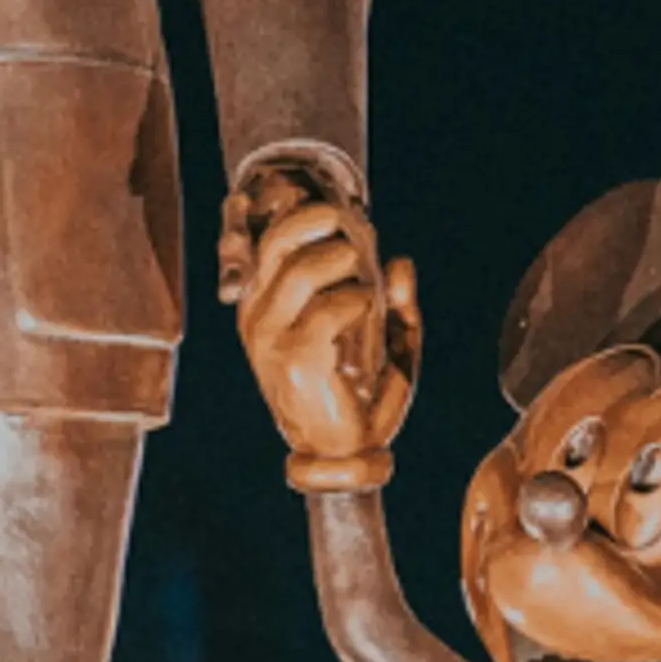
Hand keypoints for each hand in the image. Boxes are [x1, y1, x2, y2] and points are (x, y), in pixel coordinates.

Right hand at [222, 175, 419, 490]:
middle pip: (276, 241)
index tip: (344, 207)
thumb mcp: (384, 340)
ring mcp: (270, 337)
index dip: (301, 211)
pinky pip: (327, 310)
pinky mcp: (294, 360)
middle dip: (318, 218)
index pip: (267, 239)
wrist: (345, 454)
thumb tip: (402, 264)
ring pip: (301, 269)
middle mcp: (258, 315)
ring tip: (367, 278)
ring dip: (343, 261)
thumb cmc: (357, 394)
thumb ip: (394, 301)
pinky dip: (357, 302)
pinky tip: (367, 313)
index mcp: (266, 304)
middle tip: (355, 222)